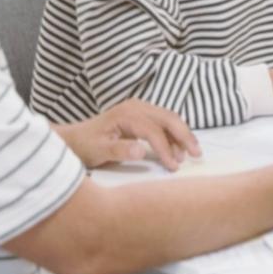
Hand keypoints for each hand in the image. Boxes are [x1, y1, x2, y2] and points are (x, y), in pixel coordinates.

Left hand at [58, 99, 200, 171]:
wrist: (75, 139)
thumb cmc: (85, 146)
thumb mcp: (98, 151)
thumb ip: (120, 150)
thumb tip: (142, 151)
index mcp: (127, 114)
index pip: (154, 130)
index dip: (166, 148)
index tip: (173, 166)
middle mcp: (136, 107)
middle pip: (168, 118)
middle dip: (184, 136)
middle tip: (197, 154)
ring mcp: (140, 109)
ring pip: (169, 118)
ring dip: (182, 134)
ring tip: (191, 154)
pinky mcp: (142, 115)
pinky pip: (164, 121)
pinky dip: (175, 133)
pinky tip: (179, 147)